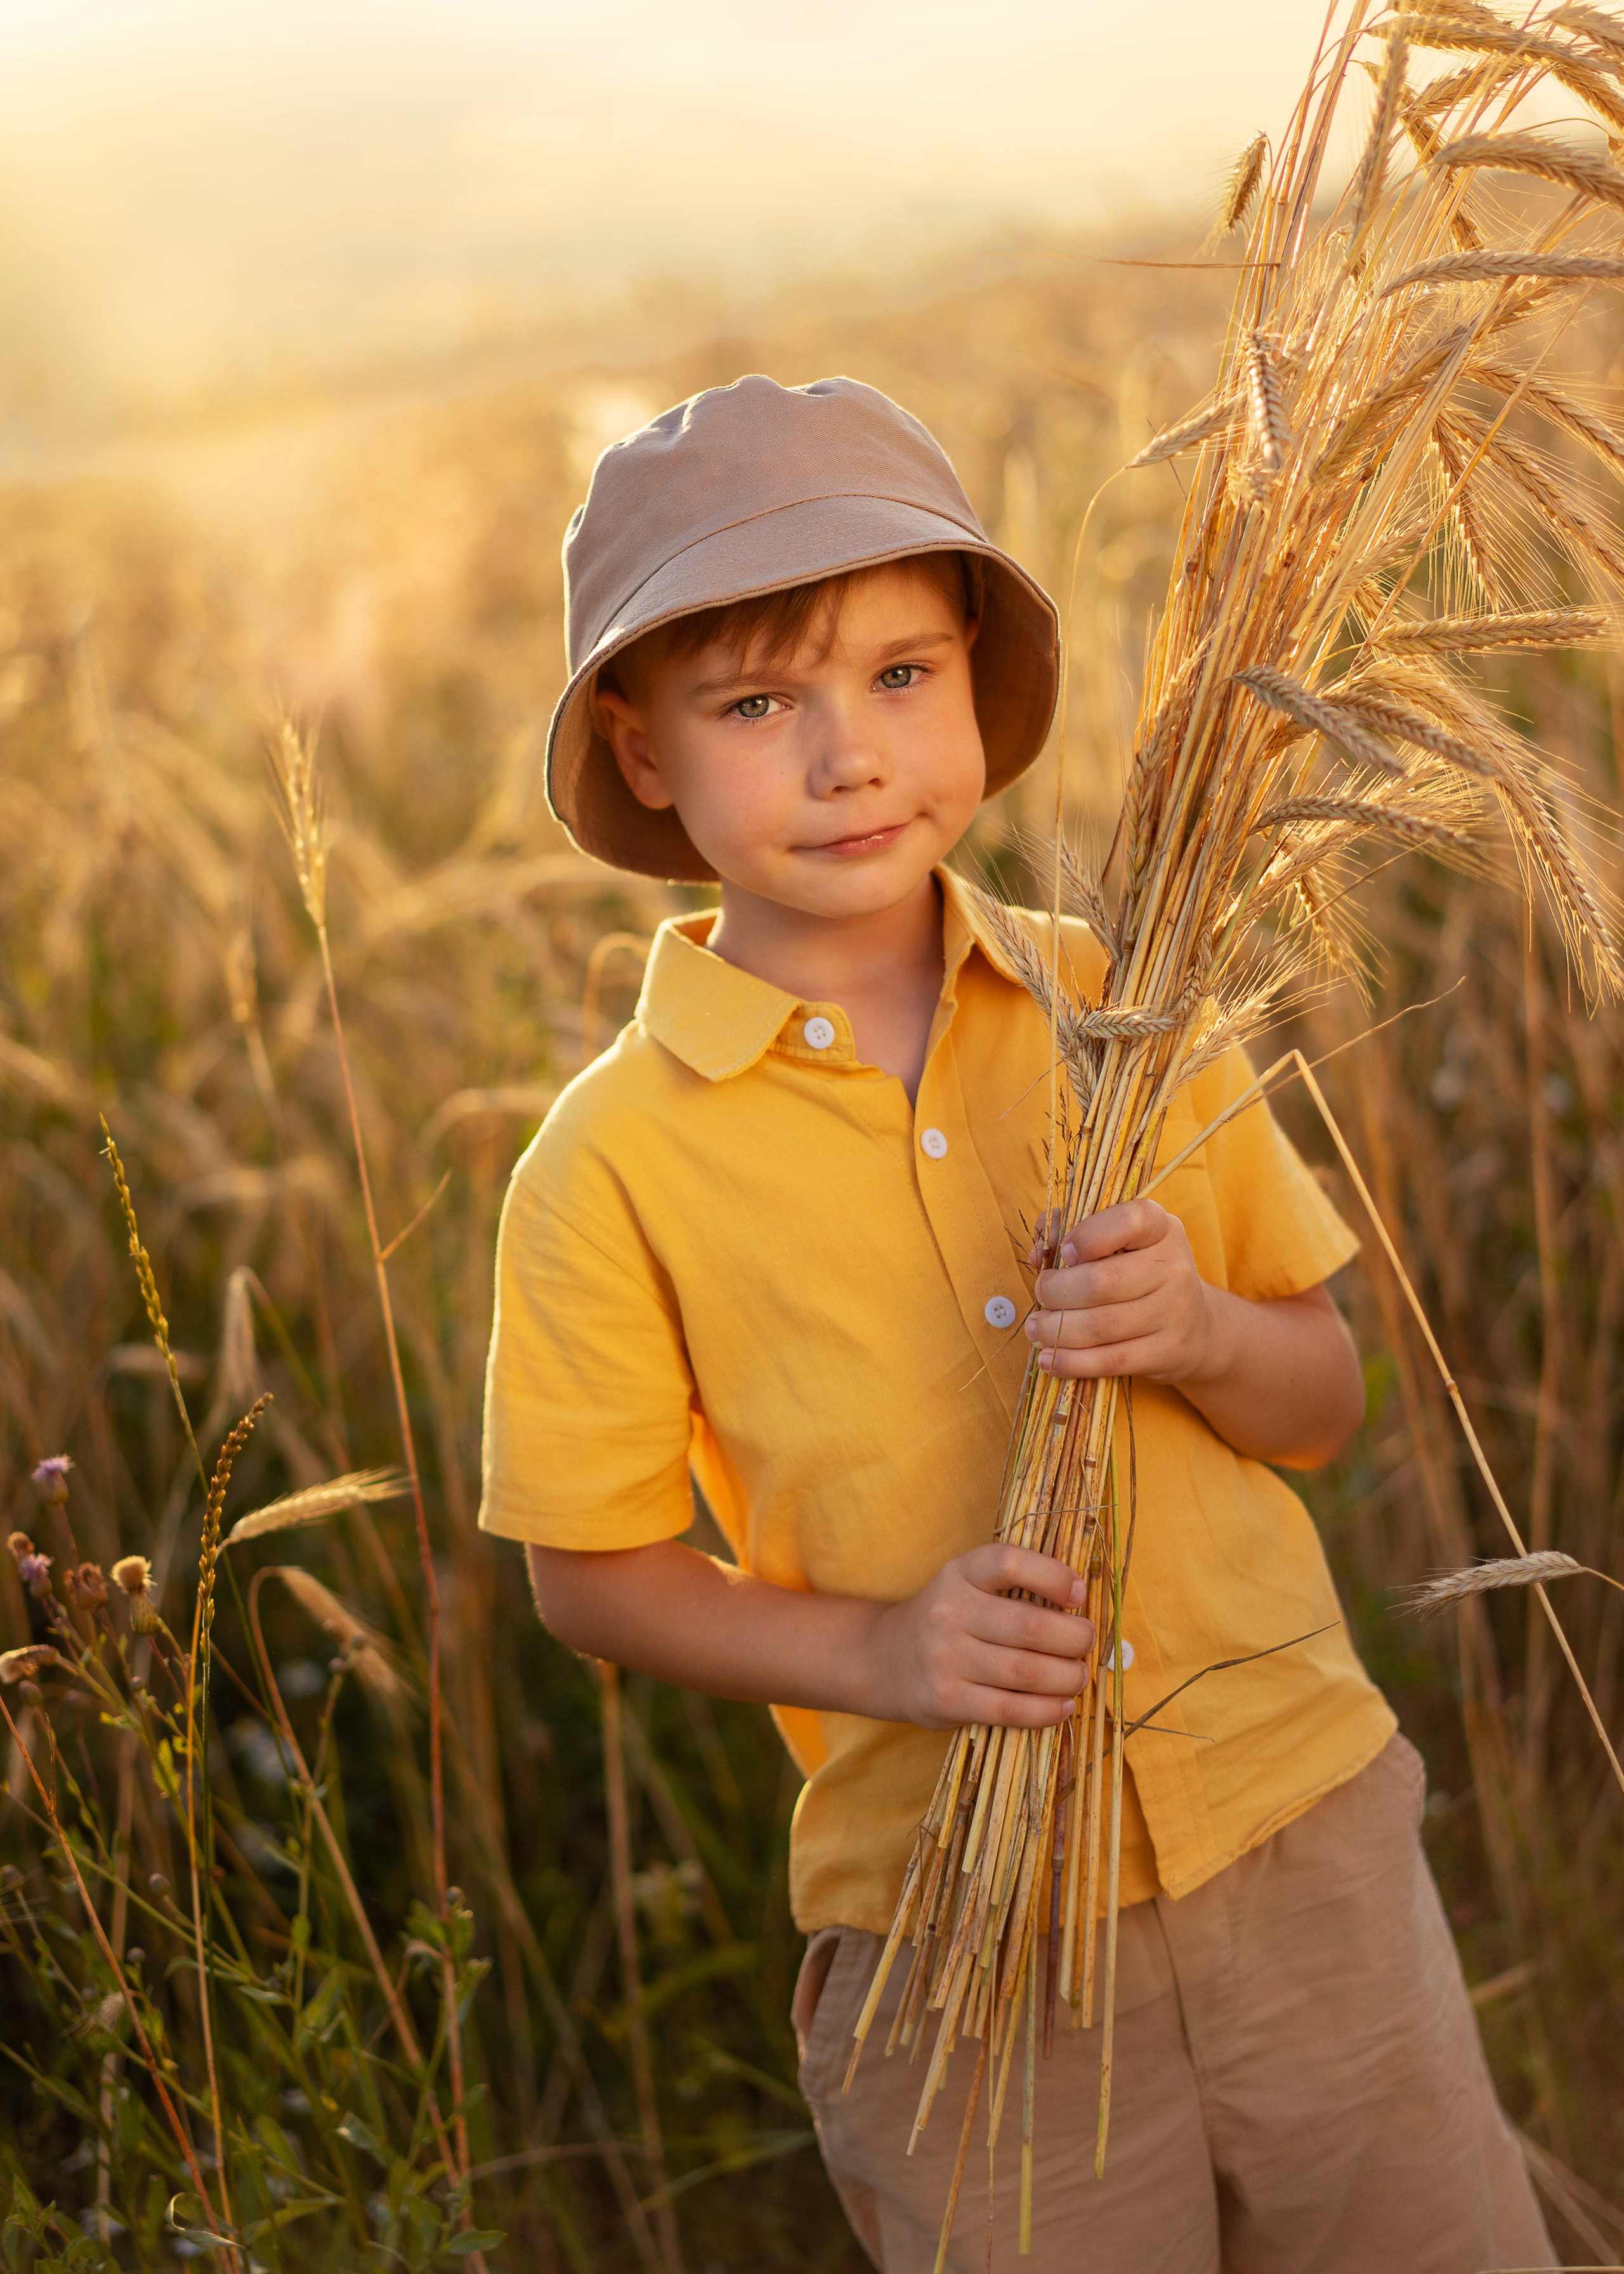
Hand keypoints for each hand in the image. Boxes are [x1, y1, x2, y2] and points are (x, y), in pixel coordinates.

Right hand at [862, 1544, 1093, 1730]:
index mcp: (960, 1573)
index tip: (1079, 1595)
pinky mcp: (946, 1699)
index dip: (1053, 1576)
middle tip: (1087, 1644)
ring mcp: (945, 1657)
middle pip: (1031, 1626)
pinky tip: (1063, 1706)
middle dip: (1075, 1639)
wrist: (883, 1660)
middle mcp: (949, 1610)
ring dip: (1068, 1677)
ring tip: (1078, 1676)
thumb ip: (1014, 1590)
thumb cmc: (947, 1620)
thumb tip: (1084, 1610)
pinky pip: (1010, 1709)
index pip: (1009, 1562)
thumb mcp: (967, 1586)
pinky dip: (1047, 1710)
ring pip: (1026, 1671)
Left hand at [1026, 1197, 1215, 1384]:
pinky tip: (1050, 1359)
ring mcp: (1174, 1312)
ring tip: (1036, 1329)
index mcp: (1161, 1229)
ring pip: (1101, 1325)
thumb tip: (1038, 1252)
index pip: (1131, 1220)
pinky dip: (1072, 1362)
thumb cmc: (1139, 1275)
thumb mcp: (1118, 1242)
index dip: (1089, 1235)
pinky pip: (1111, 1360)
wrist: (1196, 1327)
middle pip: (1102, 1282)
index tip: (1065, 1252)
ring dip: (1057, 1330)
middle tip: (1040, 1294)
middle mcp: (1174, 1267)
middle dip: (1056, 1291)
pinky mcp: (1167, 1351)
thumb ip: (1071, 1229)